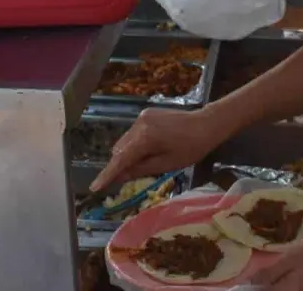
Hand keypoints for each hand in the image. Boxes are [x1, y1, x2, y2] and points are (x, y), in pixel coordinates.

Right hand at [90, 108, 224, 190]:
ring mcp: (142, 117)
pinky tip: (147, 150)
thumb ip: (140, 169)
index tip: (95, 187)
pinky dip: (135, 144)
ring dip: (127, 153)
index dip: (107, 174)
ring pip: (125, 140)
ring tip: (140, 164)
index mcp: (144, 138)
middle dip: (118, 164)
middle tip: (121, 180)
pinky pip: (134, 132)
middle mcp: (138, 124)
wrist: (207, 123)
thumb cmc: (191, 148)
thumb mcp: (167, 164)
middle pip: (120, 149)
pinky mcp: (147, 114)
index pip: (120, 159)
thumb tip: (120, 177)